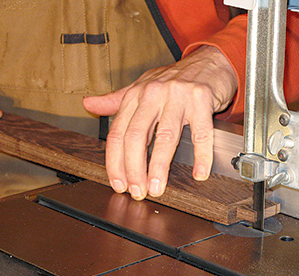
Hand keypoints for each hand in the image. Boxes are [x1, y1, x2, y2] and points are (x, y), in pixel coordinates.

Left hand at [83, 45, 237, 199]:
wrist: (210, 61)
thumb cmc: (175, 79)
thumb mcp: (142, 87)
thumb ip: (116, 100)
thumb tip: (88, 104)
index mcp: (136, 94)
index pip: (118, 133)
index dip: (115, 162)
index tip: (119, 183)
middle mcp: (154, 94)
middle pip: (136, 136)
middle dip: (134, 168)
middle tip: (137, 191)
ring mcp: (178, 96)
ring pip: (165, 137)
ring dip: (159, 167)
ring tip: (157, 188)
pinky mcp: (201, 99)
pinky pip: (201, 133)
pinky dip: (201, 156)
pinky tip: (199, 173)